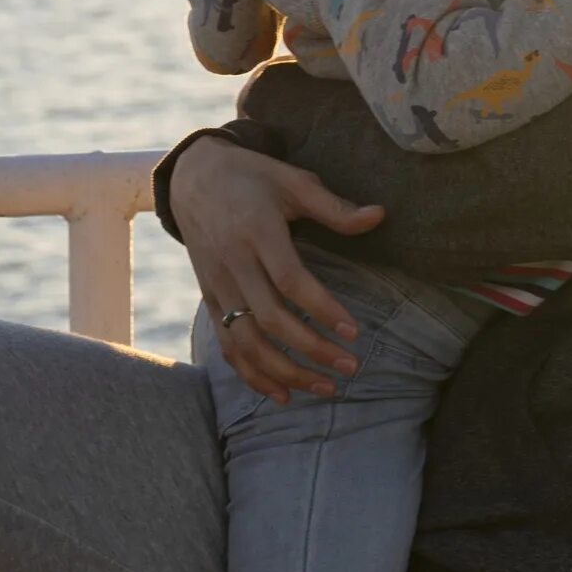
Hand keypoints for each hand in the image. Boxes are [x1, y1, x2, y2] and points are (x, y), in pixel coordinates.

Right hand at [170, 133, 385, 403]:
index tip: (353, 332)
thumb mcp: (293, 181)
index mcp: (257, 232)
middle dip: (311, 350)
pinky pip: (227, 345)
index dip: (322, 309)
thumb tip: (380, 216)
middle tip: (350, 368)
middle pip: (271, 319)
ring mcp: (218, 285)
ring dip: (284, 372)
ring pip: (247, 341)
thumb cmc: (252, 177)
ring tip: (324, 389)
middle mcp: (234, 263)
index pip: (290, 280)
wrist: (191, 178)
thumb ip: (334, 206)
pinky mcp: (210, 299)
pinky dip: (251, 374)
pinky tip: (280, 394)